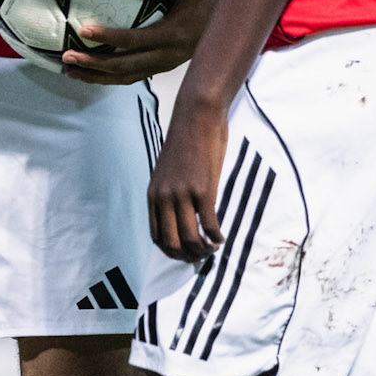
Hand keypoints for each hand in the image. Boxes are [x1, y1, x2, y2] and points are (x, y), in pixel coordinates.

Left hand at [62, 0, 216, 84]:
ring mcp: (164, 66)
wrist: (231, 27)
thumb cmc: (208, 1)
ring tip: (70, 72)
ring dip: (97, 77)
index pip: (133, 40)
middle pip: (123, 67)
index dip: (107, 37)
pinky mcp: (162, 68)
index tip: (84, 30)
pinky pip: (133, 77)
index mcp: (171, 36)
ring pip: (126, 77)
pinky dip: (110, 77)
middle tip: (66, 57)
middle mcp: (165, 57)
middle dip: (93, 64)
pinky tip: (92, 74)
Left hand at [148, 93, 229, 261]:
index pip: (156, 235)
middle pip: (172, 242)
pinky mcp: (203, 190)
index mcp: (154, 194)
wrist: (196, 117)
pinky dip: (216, 238)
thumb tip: (179, 213)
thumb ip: (169, 192)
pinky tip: (222, 239)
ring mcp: (183, 195)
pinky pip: (209, 225)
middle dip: (187, 256)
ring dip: (203, 250)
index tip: (184, 255)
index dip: (170, 251)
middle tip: (200, 257)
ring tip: (213, 249)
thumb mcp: (168, 170)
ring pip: (190, 238)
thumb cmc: (186, 141)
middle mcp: (164, 198)